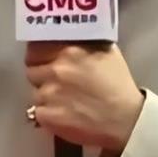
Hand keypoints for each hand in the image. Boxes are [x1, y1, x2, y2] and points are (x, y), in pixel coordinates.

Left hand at [25, 43, 143, 153]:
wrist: (126, 120)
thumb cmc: (117, 84)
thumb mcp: (105, 51)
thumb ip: (83, 41)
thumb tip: (67, 36)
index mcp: (67, 51)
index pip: (34, 48)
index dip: (39, 54)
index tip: (44, 59)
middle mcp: (55, 70)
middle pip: (31, 70)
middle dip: (40, 74)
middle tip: (53, 80)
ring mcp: (49, 94)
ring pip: (35, 92)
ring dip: (45, 95)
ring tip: (62, 100)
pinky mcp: (48, 117)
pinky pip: (37, 113)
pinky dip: (47, 114)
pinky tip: (62, 114)